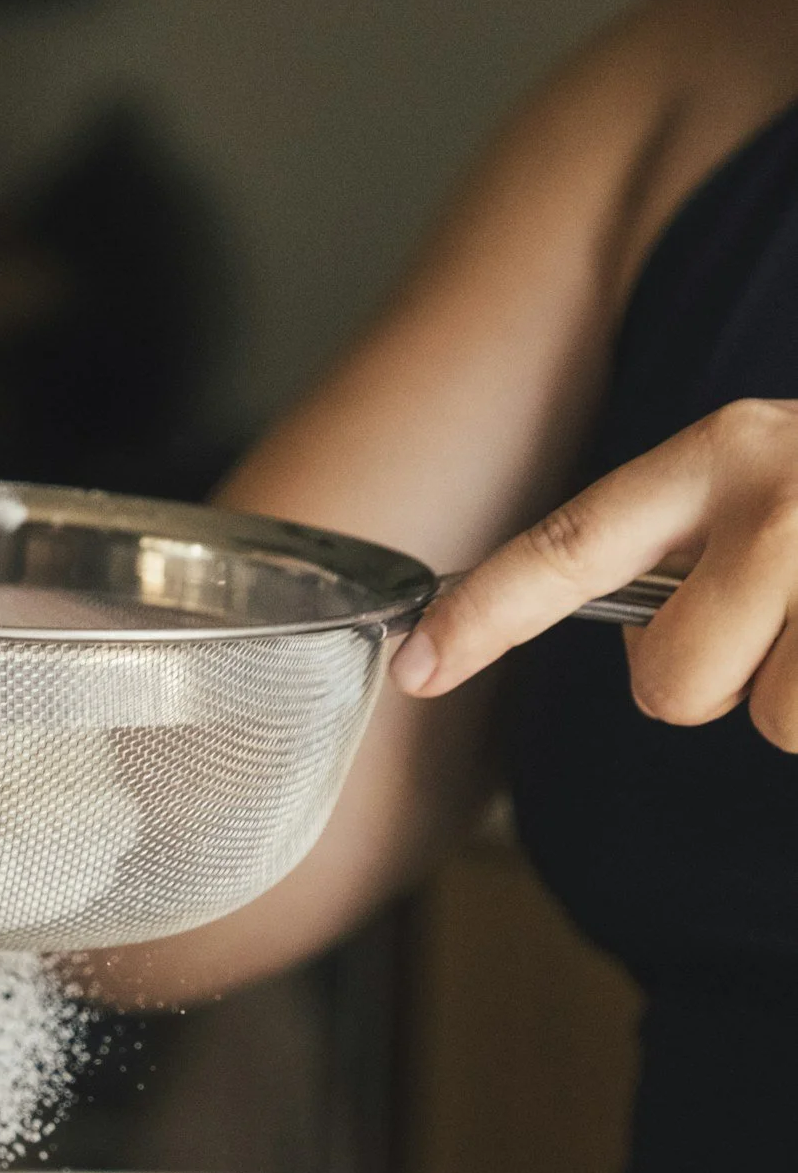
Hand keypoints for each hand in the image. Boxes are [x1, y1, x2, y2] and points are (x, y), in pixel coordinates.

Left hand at [391, 398, 797, 750]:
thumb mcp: (781, 479)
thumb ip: (694, 545)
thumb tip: (645, 651)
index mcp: (717, 456)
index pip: (570, 545)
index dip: (485, 612)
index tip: (414, 667)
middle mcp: (767, 504)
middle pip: (665, 683)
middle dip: (714, 686)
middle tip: (781, 624)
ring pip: (762, 716)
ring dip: (797, 698)